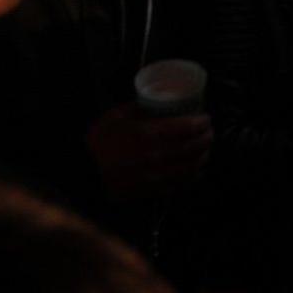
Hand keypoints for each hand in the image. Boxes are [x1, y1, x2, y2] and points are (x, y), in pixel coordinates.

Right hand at [88, 104, 212, 203]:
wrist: (83, 173)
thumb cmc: (97, 141)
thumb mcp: (116, 116)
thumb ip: (139, 108)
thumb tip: (156, 102)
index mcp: (146, 134)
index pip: (185, 128)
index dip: (200, 123)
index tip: (206, 118)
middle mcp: (154, 156)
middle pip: (192, 148)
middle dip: (206, 139)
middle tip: (209, 132)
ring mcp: (153, 176)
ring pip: (189, 168)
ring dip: (202, 158)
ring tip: (206, 150)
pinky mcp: (150, 190)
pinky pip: (178, 185)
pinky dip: (191, 177)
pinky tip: (195, 171)